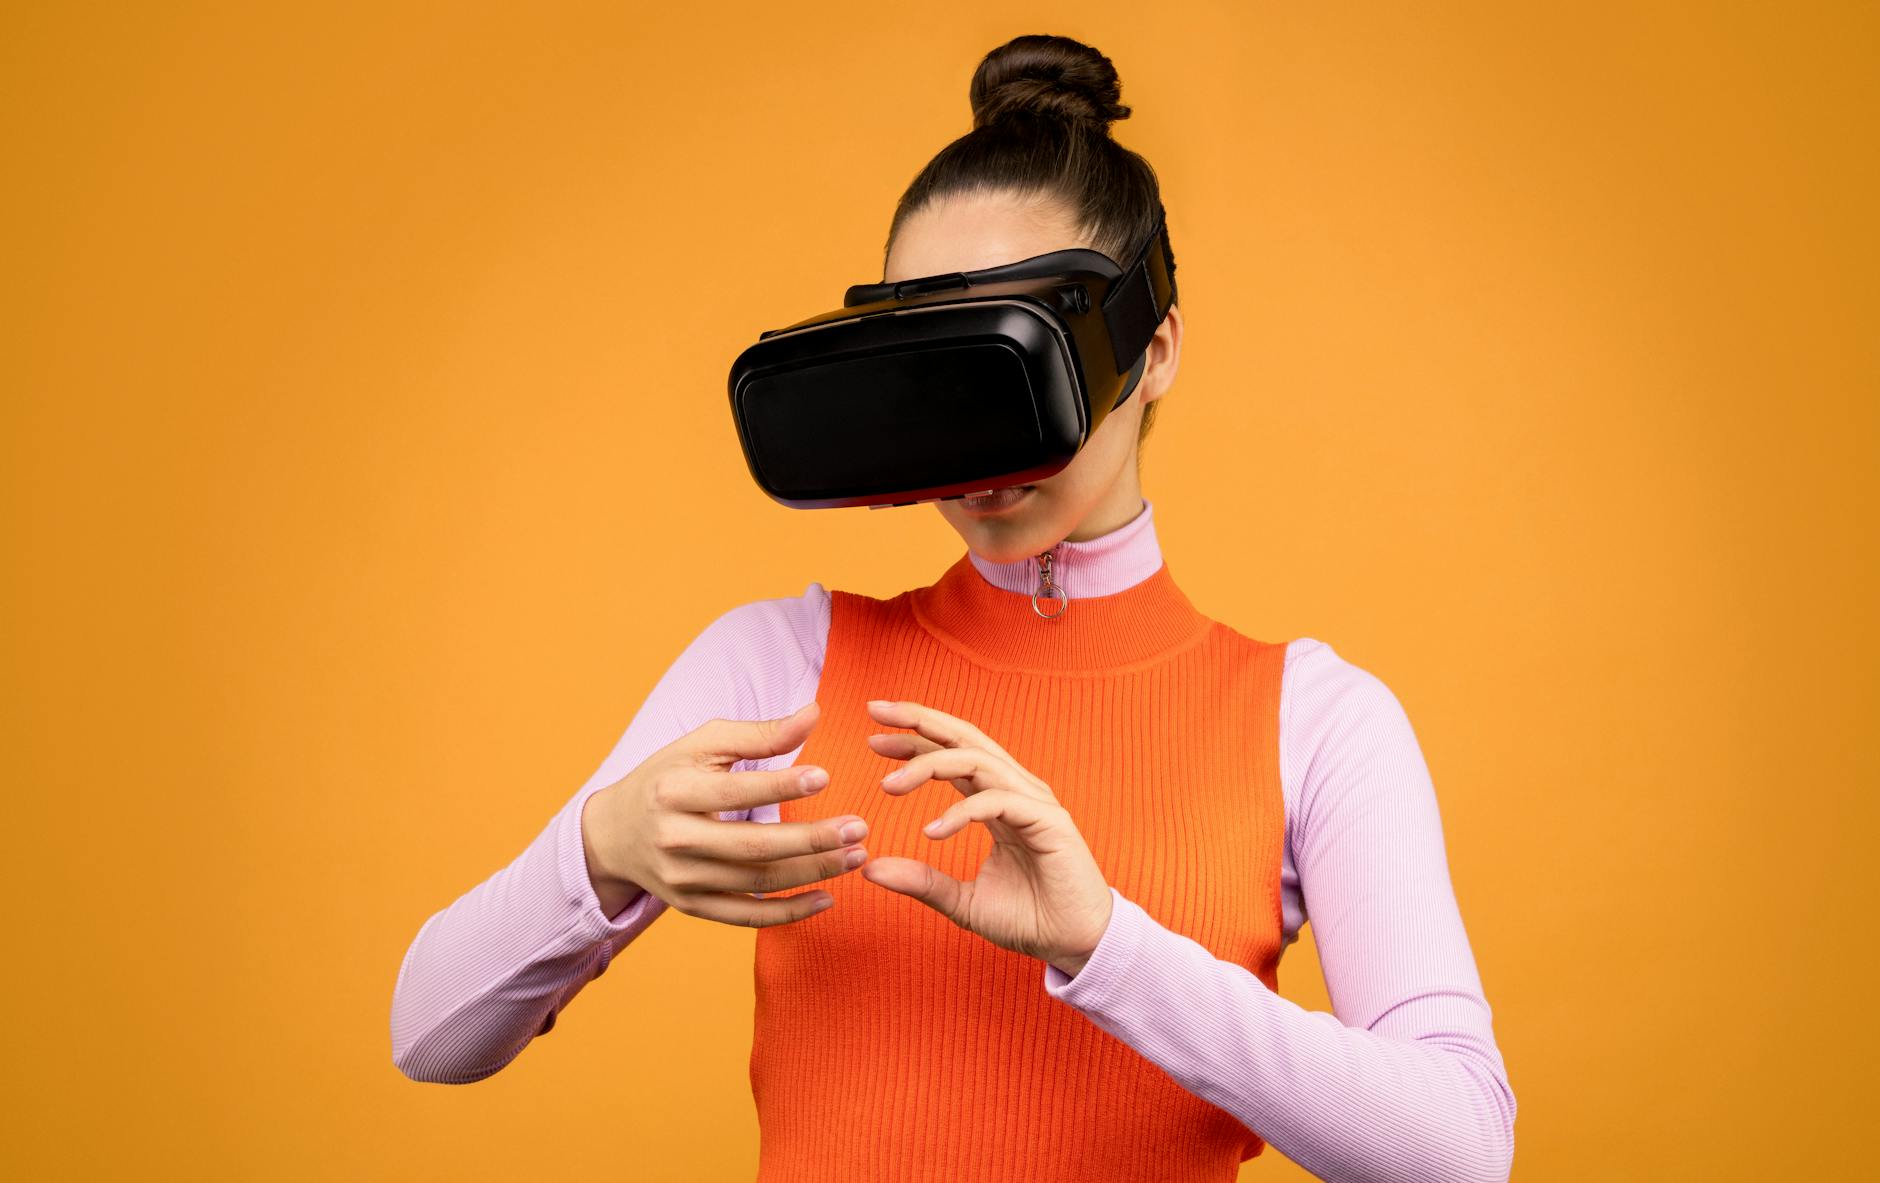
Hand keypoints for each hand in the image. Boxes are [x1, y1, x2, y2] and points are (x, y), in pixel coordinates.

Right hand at [581, 701, 871, 926]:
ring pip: (756, 881)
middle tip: (858, 828)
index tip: (827, 776)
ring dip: (812, 873)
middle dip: (811, 839)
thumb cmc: (669, 775)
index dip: (781, 785)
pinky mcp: (692, 906)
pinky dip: (788, 912)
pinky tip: (828, 899)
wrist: (615, 833)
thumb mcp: (702, 744)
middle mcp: (674, 839)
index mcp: (674, 791)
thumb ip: (759, 733)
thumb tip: (814, 713)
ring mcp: (682, 879)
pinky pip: (746, 916)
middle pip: (752, 846)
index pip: (735, 791)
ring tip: (856, 856)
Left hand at [857, 699, 1113, 975]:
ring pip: (977, 761)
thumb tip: (870, 869)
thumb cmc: (1029, 918)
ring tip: (889, 785)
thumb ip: (921, 881)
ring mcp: (1033, 802)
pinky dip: (961, 811)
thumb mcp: (962, 901)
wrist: (1075, 945)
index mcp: (995, 799)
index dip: (915, 738)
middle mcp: (1015, 790)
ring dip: (929, 764)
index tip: (873, 738)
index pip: (952, 753)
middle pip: (964, 738)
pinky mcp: (1048, 822)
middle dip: (919, 720)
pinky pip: (997, 801)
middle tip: (876, 711)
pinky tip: (932, 832)